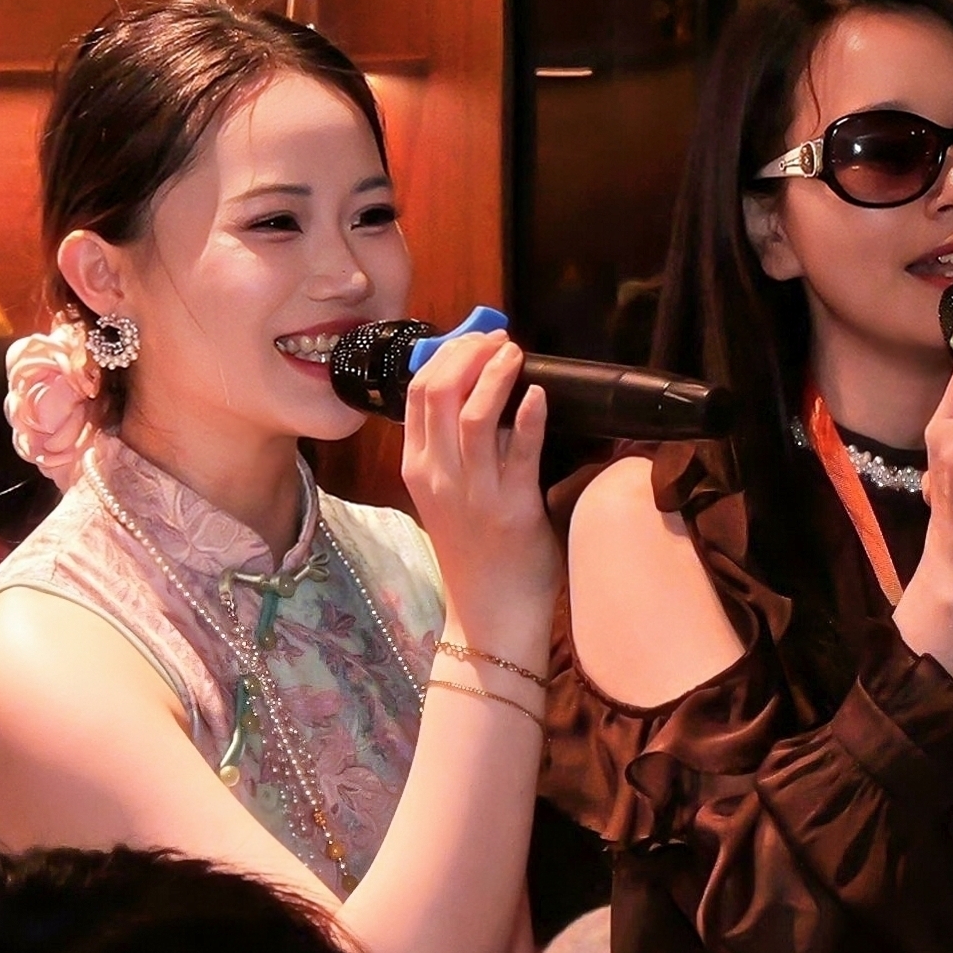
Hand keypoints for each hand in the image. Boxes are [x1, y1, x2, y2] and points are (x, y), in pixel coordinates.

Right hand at [401, 333, 556, 662]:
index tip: (474, 339)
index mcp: (417, 468)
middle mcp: (437, 476)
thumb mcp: (446, 495)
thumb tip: (479, 392)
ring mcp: (472, 492)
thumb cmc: (476, 551)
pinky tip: (537, 395)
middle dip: (468, 353)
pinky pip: (518, 452)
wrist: (490, 613)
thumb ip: (453, 449)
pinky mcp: (512, 508)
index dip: (445, 355)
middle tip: (497, 340)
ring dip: (495, 374)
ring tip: (516, 355)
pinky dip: (528, 416)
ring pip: (472, 414)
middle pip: (437, 392)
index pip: (415, 393)